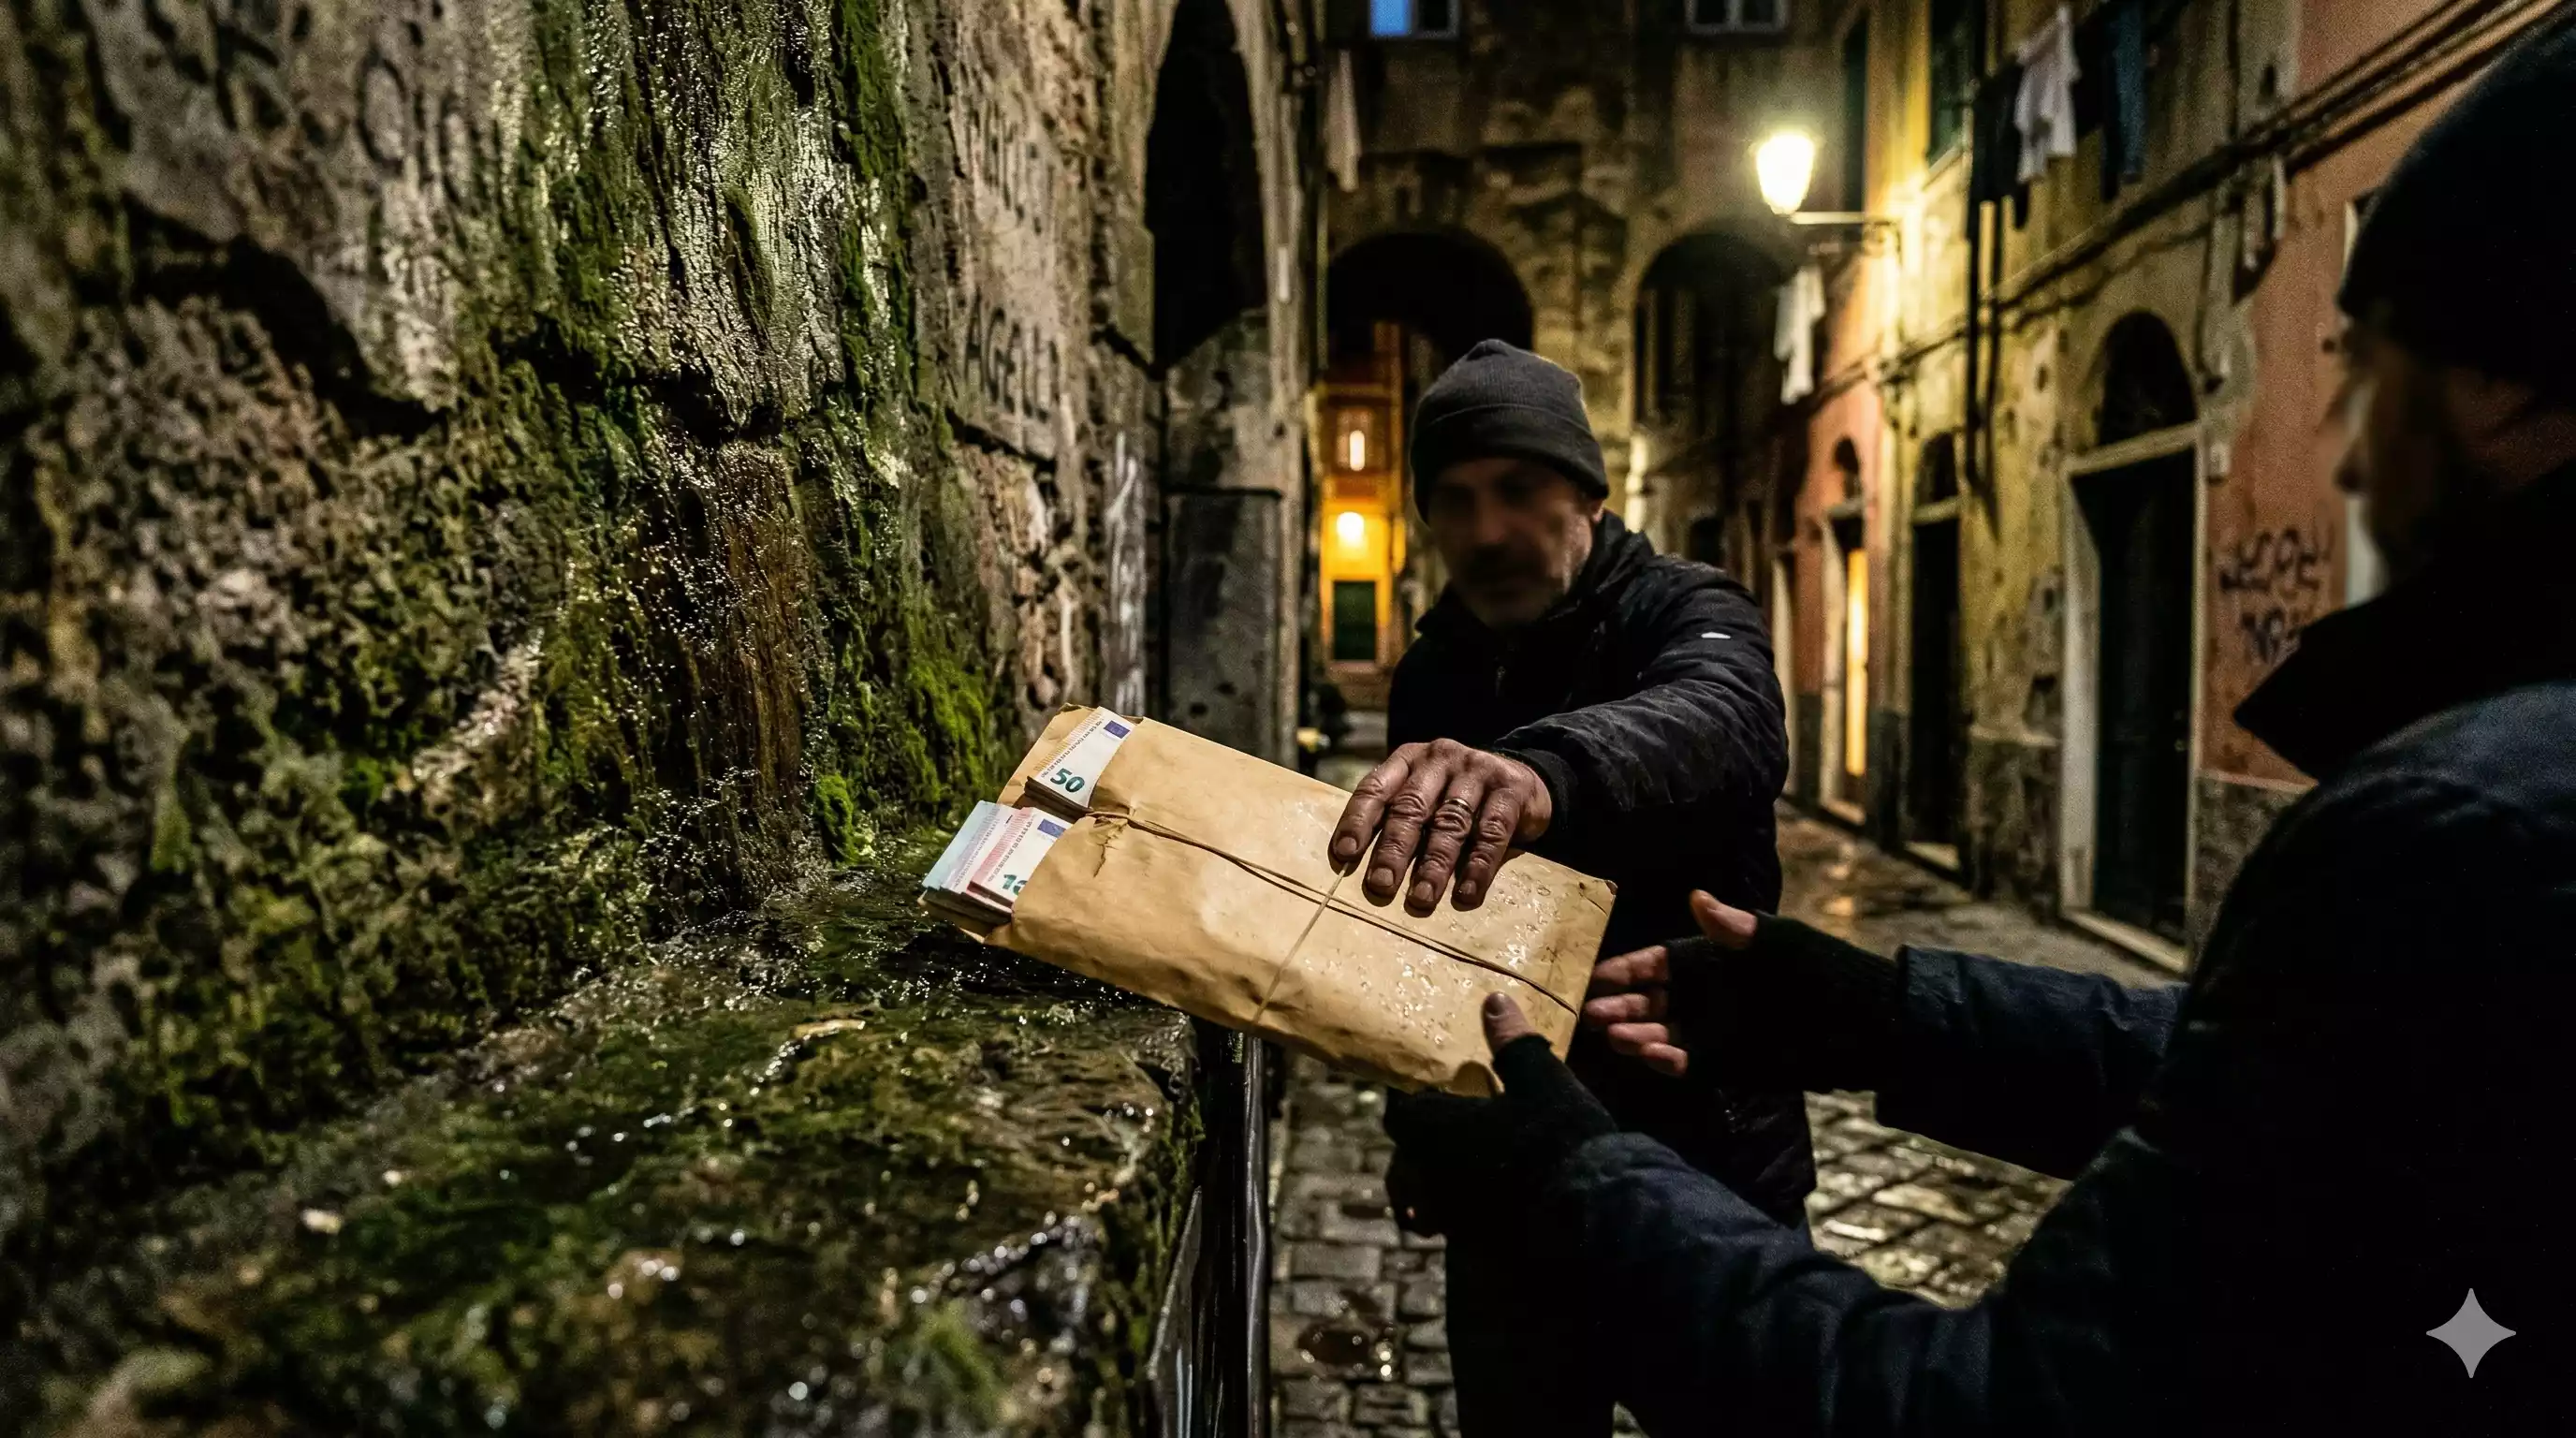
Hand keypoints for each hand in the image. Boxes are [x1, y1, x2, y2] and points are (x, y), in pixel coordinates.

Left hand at [1329, 740, 1553, 914]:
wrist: (1521, 779)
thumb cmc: (1458, 798)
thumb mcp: (1426, 796)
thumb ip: (1399, 818)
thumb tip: (1363, 871)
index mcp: (1408, 760)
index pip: (1375, 788)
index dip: (1357, 821)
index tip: (1344, 854)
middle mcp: (1440, 758)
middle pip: (1412, 807)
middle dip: (1394, 849)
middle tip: (1381, 884)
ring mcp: (1477, 770)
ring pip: (1450, 822)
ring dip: (1434, 864)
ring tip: (1421, 897)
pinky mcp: (1510, 789)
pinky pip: (1492, 832)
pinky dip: (1478, 866)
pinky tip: (1467, 892)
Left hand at [1382, 994, 1615, 1236]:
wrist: (1592, 1211)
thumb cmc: (1558, 1134)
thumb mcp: (1541, 1078)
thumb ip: (1512, 1043)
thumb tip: (1494, 1002)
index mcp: (1433, 1130)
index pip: (1399, 1112)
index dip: (1408, 1098)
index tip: (1423, 1087)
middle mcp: (1432, 1175)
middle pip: (1405, 1163)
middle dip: (1416, 1149)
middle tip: (1439, 1130)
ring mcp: (1453, 1215)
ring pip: (1427, 1201)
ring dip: (1435, 1188)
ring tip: (1456, 1176)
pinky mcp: (1480, 1243)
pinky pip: (1458, 1228)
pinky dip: (1465, 1215)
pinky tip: (1490, 1205)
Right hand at [1582, 892, 1903, 1092]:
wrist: (1864, 1026)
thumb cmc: (1822, 971)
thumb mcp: (1780, 943)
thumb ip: (1736, 928)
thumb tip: (1696, 899)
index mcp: (1710, 960)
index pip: (1655, 963)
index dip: (1625, 969)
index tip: (1594, 976)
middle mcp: (1703, 996)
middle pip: (1648, 1000)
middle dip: (1619, 1005)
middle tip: (1590, 1014)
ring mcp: (1711, 1031)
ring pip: (1659, 1032)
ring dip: (1636, 1034)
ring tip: (1615, 1036)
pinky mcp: (1723, 1064)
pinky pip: (1685, 1063)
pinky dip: (1666, 1060)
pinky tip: (1653, 1055)